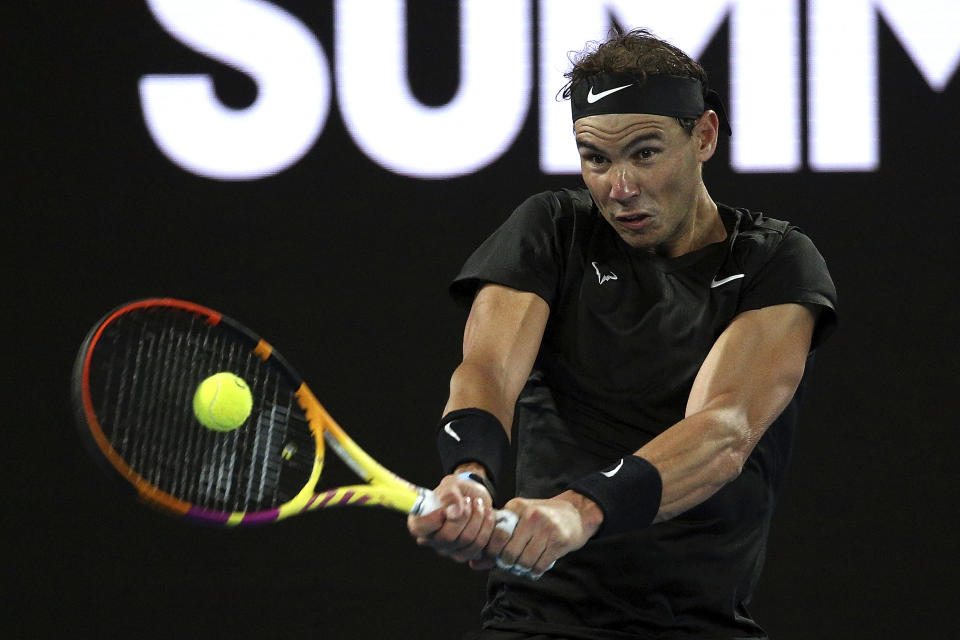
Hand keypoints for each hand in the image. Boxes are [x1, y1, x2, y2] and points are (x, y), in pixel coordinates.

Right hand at [407, 471, 497, 564]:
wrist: (474, 497)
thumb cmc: (457, 490)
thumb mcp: (452, 484)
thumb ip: (450, 495)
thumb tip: (454, 512)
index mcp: (419, 522)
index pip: (419, 528)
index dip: (435, 518)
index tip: (448, 505)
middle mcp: (430, 540)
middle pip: (447, 537)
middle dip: (464, 515)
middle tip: (469, 500)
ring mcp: (447, 550)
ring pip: (466, 540)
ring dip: (477, 518)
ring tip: (478, 503)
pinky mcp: (464, 554)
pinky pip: (479, 546)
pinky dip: (487, 528)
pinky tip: (487, 514)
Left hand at [484, 490, 602, 578]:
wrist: (576, 512)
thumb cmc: (541, 518)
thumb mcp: (519, 520)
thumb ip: (496, 540)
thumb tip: (473, 563)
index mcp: (516, 507)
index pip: (496, 535)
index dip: (492, 552)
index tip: (496, 557)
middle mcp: (530, 515)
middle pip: (509, 552)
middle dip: (507, 564)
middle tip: (510, 565)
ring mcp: (546, 527)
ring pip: (524, 561)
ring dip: (521, 569)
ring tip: (523, 567)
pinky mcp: (559, 541)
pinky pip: (540, 565)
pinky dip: (534, 571)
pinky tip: (535, 568)